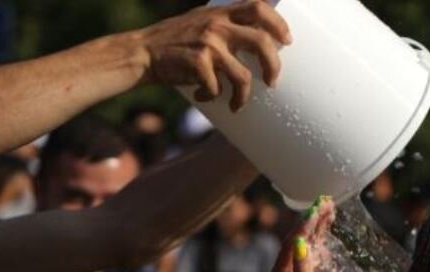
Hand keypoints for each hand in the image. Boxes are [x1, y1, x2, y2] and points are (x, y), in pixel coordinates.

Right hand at [141, 0, 291, 110]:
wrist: (142, 52)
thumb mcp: (201, 21)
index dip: (278, 24)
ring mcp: (208, 43)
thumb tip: (256, 37)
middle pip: (262, 42)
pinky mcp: (197, 63)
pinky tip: (203, 97)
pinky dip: (212, 97)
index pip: (259, 7)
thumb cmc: (176, 41)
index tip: (287, 41)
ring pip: (243, 76)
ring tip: (238, 104)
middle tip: (272, 82)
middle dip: (273, 66)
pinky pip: (216, 88)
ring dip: (244, 96)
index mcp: (221, 12)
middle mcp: (217, 24)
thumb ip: (225, 23)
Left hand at [271, 196, 349, 271]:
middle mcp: (287, 263)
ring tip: (327, 202)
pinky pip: (317, 234)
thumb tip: (299, 245)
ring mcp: (301, 257)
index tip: (312, 215)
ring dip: (317, 216)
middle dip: (309, 218)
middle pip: (297, 235)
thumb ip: (302, 270)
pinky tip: (330, 210)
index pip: (289, 245)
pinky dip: (323, 222)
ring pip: (307, 232)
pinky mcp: (314, 254)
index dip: (301, 229)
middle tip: (321, 203)